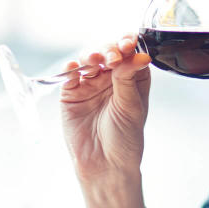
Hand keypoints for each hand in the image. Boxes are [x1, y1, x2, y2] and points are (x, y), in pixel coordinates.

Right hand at [59, 33, 151, 183]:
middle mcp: (111, 78)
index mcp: (132, 78)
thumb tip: (138, 54)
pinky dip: (71, 69)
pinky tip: (75, 67)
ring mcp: (90, 84)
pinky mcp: (71, 94)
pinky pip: (70, 76)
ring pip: (89, 60)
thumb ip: (129, 78)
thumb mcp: (131, 106)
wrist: (104, 164)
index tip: (128, 43)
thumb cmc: (125, 138)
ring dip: (91, 55)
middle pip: (108, 52)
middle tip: (112, 57)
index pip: (130, 53)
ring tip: (94, 59)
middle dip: (109, 50)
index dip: (128, 44)